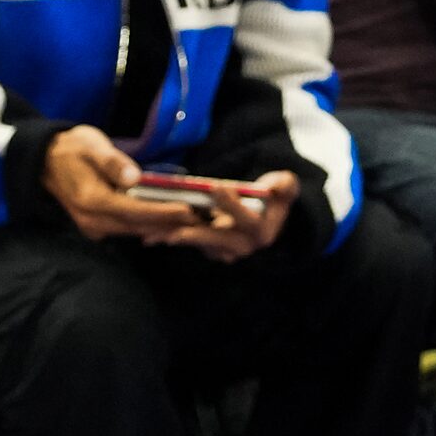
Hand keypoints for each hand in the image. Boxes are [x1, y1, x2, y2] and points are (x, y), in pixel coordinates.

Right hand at [40, 126, 204, 242]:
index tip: (188, 211)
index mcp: (93, 201)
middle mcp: (94, 221)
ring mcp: (94, 227)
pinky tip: (169, 220)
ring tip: (192, 221)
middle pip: (138, 226)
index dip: (162, 213)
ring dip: (162, 227)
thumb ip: (113, 163)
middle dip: (169, 224)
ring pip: (135, 230)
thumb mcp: (92, 146)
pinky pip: (127, 228)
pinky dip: (149, 225)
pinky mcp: (98, 227)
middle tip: (201, 220)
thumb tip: (134, 178)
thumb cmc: (73, 148)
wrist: (46, 160)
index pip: (135, 212)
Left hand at [156, 170, 297, 260]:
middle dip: (197, 231)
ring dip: (176, 238)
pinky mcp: (208, 248)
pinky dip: (170, 238)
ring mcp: (223, 250)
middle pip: (218, 239)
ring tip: (154, 233)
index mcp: (261, 231)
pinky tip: (150, 234)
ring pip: (198, 244)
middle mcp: (242, 246)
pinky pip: (188, 243)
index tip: (217, 187)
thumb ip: (284, 184)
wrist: (266, 216)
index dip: (233, 205)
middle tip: (179, 218)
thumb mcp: (285, 186)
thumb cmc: (274, 197)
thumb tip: (274, 186)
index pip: (247, 220)